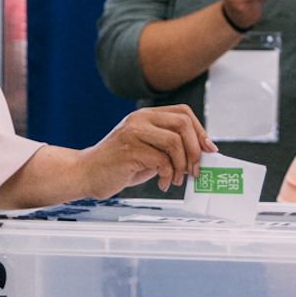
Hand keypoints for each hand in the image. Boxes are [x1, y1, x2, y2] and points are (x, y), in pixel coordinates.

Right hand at [78, 105, 214, 196]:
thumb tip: (201, 155)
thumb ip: (170, 148)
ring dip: (182, 166)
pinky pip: (161, 161)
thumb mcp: (148, 150)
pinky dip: (168, 175)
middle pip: (182, 124)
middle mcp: (140, 119)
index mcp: (146, 115)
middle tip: (195, 170)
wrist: (86, 173)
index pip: (183, 113)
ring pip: (174, 142)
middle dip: (195, 149)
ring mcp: (133, 132)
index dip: (200, 131)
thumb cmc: (120, 165)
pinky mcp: (129, 150)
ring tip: (176, 180)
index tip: (208, 150)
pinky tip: (163, 184)